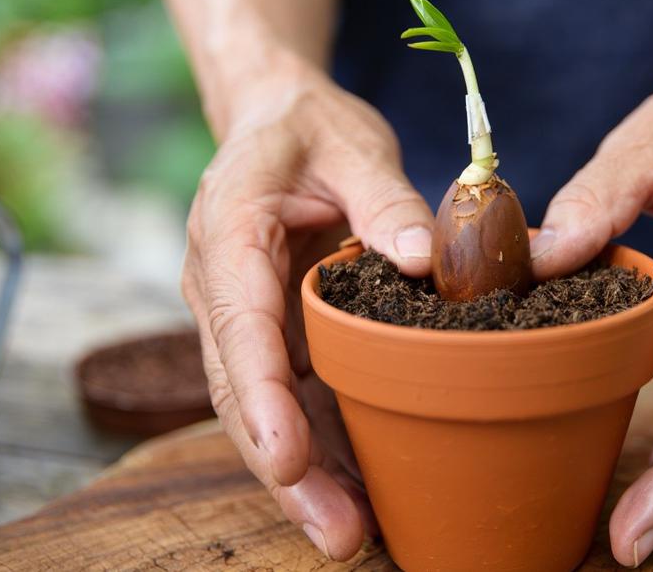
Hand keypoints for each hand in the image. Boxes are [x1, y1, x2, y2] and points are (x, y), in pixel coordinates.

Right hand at [181, 61, 433, 560]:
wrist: (276, 121)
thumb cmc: (309, 129)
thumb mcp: (350, 144)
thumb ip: (383, 197)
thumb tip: (426, 259)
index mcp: (230, 233)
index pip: (239, 324)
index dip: (262, 396)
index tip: (288, 457)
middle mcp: (226, 289)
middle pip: (245, 392)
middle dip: (285, 466)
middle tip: (336, 531)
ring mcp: (250, 319)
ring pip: (268, 410)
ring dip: (307, 476)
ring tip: (354, 535)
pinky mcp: (281, 335)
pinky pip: (298, 398)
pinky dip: (327, 446)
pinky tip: (364, 492)